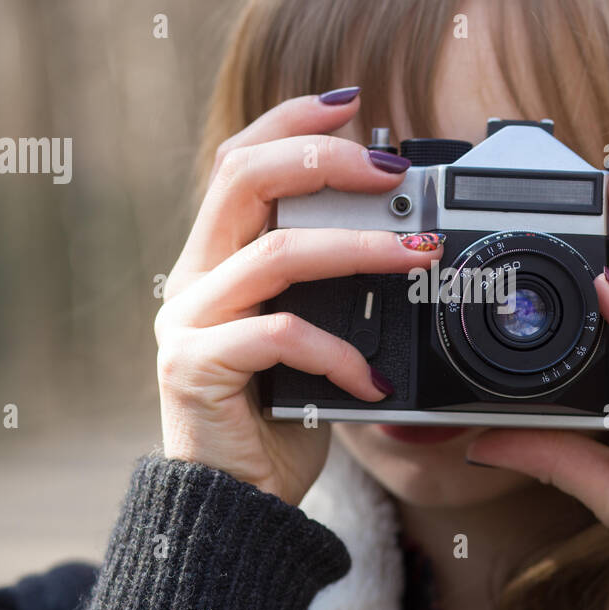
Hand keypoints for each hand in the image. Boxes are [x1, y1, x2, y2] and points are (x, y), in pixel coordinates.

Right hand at [155, 90, 442, 505]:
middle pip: (244, 180)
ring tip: (420, 255)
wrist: (235, 507)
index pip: (239, 161)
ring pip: (277, 253)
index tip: (350, 102)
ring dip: (360, 248)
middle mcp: (193, 279)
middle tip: (394, 169)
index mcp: (217, 261)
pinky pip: (281, 336)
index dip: (290, 122)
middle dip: (326, 161)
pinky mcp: (195, 368)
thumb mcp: (309, 339)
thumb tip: (406, 238)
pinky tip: (373, 381)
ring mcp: (188, 321)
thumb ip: (330, 290)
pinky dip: (341, 353)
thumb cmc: (277, 419)